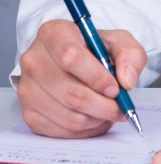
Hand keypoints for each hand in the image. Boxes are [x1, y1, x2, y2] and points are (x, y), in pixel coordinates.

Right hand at [17, 19, 146, 138]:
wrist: (76, 62)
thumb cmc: (95, 50)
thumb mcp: (119, 41)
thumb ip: (130, 55)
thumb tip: (126, 80)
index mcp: (54, 33)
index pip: (71, 57)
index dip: (97, 77)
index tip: (115, 88)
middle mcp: (34, 60)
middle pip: (71, 92)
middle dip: (103, 105)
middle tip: (119, 107)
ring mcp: (28, 88)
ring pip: (68, 115)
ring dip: (96, 119)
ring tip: (108, 111)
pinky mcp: (29, 112)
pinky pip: (61, 130)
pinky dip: (84, 129)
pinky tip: (93, 117)